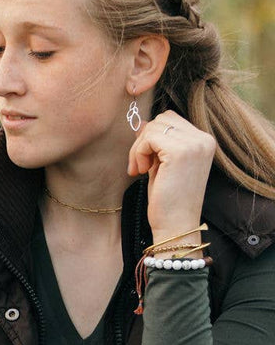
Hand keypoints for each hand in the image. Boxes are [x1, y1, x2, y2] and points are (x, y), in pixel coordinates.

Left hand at [127, 111, 215, 243]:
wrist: (177, 226)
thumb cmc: (168, 201)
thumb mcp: (161, 165)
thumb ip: (155, 144)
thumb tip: (140, 124)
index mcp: (204, 141)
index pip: (171, 119)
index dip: (151, 136)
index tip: (144, 161)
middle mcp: (204, 139)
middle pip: (162, 118)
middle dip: (144, 140)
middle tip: (139, 166)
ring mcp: (194, 144)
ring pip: (154, 126)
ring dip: (139, 147)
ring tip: (140, 170)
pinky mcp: (180, 152)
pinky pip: (149, 137)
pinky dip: (138, 152)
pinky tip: (141, 171)